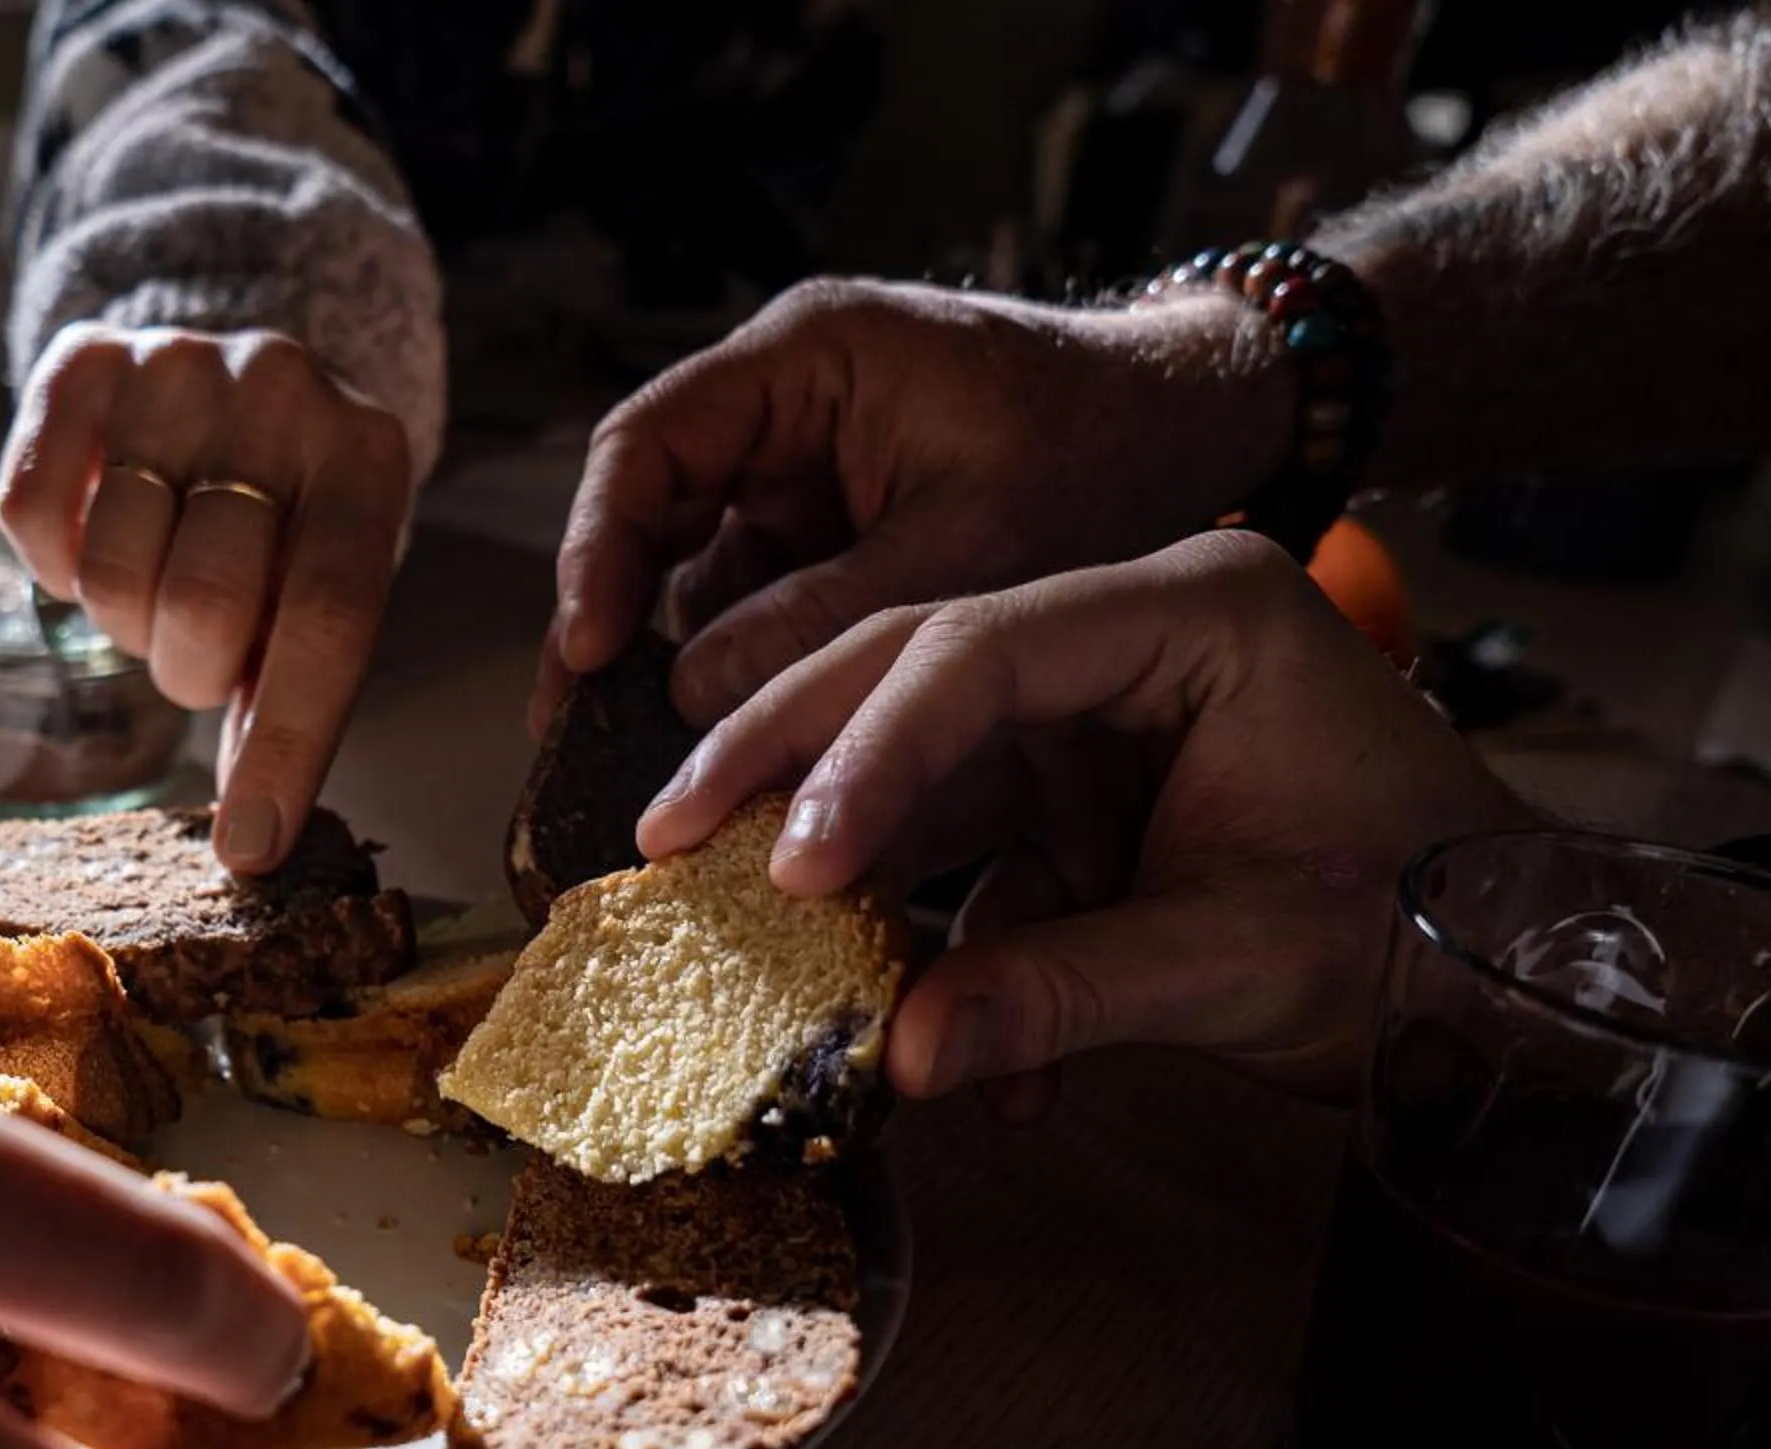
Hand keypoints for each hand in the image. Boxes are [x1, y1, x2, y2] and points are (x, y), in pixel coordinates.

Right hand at [0, 323, 413, 872]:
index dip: (286, 742)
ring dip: (123, 616)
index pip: (328, 617)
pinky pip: (29, 510)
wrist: (235, 380)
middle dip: (189, 668)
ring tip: (156, 582)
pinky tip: (93, 539)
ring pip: (112, 564)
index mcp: (367, 459)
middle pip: (207, 599)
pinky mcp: (83, 356)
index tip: (250, 844)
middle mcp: (280, 389)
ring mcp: (179, 363)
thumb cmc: (285, 515)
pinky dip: (52, 564)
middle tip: (196, 652)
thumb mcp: (321, 583)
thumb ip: (294, 690)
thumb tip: (250, 841)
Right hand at [549, 278, 1294, 728]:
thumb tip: (687, 695)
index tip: (587, 654)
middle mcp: (784, 404)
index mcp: (807, 357)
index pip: (646, 444)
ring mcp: (804, 468)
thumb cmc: (1106, 453)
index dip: (596, 551)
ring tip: (648, 768)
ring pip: (700, 573)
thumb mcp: (971, 545)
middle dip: (614, 630)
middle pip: (650, 514)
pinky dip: (747, 675)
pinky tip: (731, 756)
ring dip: (679, 668)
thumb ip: (827, 615)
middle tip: (569, 739)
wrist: (1201, 429)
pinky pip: (760, 602)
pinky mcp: (834, 528)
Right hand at [640, 532, 1536, 1108]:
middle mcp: (1133, 635)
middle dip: (793, 761)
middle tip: (668, 835)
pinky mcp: (1094, 796)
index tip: (788, 857)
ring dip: (859, 872)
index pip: (981, 649)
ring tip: (756, 939)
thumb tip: (905, 1060)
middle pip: (920, 674)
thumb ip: (1065, 995)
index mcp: (1194, 609)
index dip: (864, 749)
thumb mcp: (1243, 961)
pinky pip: (985, 860)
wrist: (1513, 979)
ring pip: (931, 767)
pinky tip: (959, 1061)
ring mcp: (1107, 715)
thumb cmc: (1423, 931)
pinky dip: (962, 957)